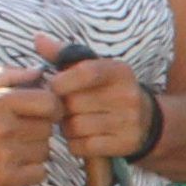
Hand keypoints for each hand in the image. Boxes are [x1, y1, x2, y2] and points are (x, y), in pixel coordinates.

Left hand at [35, 35, 153, 170]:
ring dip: (66, 127)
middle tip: (63, 108)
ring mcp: (129, 121)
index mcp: (119, 71)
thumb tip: (38, 39)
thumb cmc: (108, 91)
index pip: (87, 72)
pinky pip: (84, 146)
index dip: (62, 81)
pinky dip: (75, 144)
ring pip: (76, 126)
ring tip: (72, 122)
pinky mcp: (125, 144)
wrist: (147, 121)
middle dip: (61, 107)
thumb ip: (64, 55)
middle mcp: (127, 95)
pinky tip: (80, 138)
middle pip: (75, 103)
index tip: (53, 87)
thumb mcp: (94, 69)